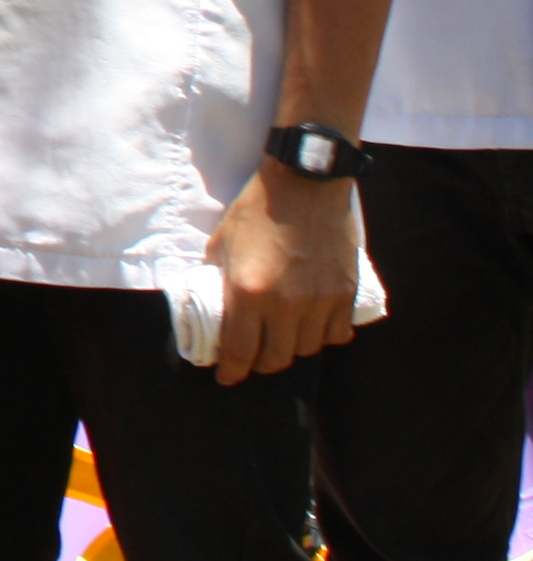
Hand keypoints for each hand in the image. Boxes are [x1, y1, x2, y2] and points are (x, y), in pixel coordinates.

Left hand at [209, 161, 362, 383]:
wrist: (305, 184)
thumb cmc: (257, 210)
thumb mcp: (222, 244)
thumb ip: (218, 280)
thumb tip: (215, 306)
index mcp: (249, 292)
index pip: (240, 351)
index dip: (231, 371)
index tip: (226, 376)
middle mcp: (287, 305)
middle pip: (276, 359)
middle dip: (260, 364)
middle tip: (251, 357)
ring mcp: (321, 301)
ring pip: (307, 349)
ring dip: (290, 349)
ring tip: (279, 338)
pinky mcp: (345, 294)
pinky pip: (335, 334)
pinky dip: (321, 336)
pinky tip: (310, 327)